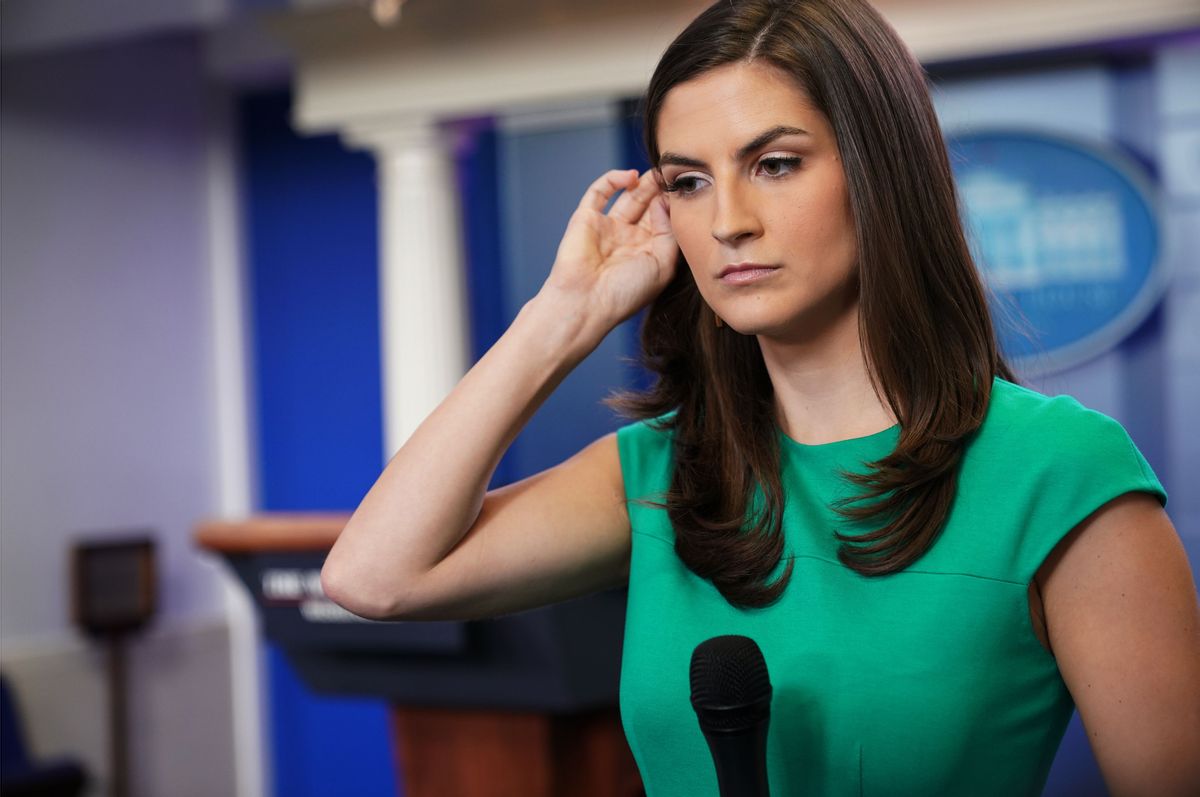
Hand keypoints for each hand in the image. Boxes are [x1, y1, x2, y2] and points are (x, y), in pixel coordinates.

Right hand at [542, 168, 677, 334]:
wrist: (585, 302)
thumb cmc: (626, 292)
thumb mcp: (663, 266)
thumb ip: (669, 233)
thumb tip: (662, 203)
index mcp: (647, 253)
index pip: (665, 221)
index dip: (674, 206)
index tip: (686, 193)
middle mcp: (628, 239)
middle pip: (649, 206)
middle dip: (661, 189)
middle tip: (673, 173)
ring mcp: (607, 228)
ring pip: (628, 196)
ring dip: (643, 182)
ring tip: (658, 171)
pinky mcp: (586, 218)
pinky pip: (598, 192)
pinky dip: (614, 179)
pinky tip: (631, 176)